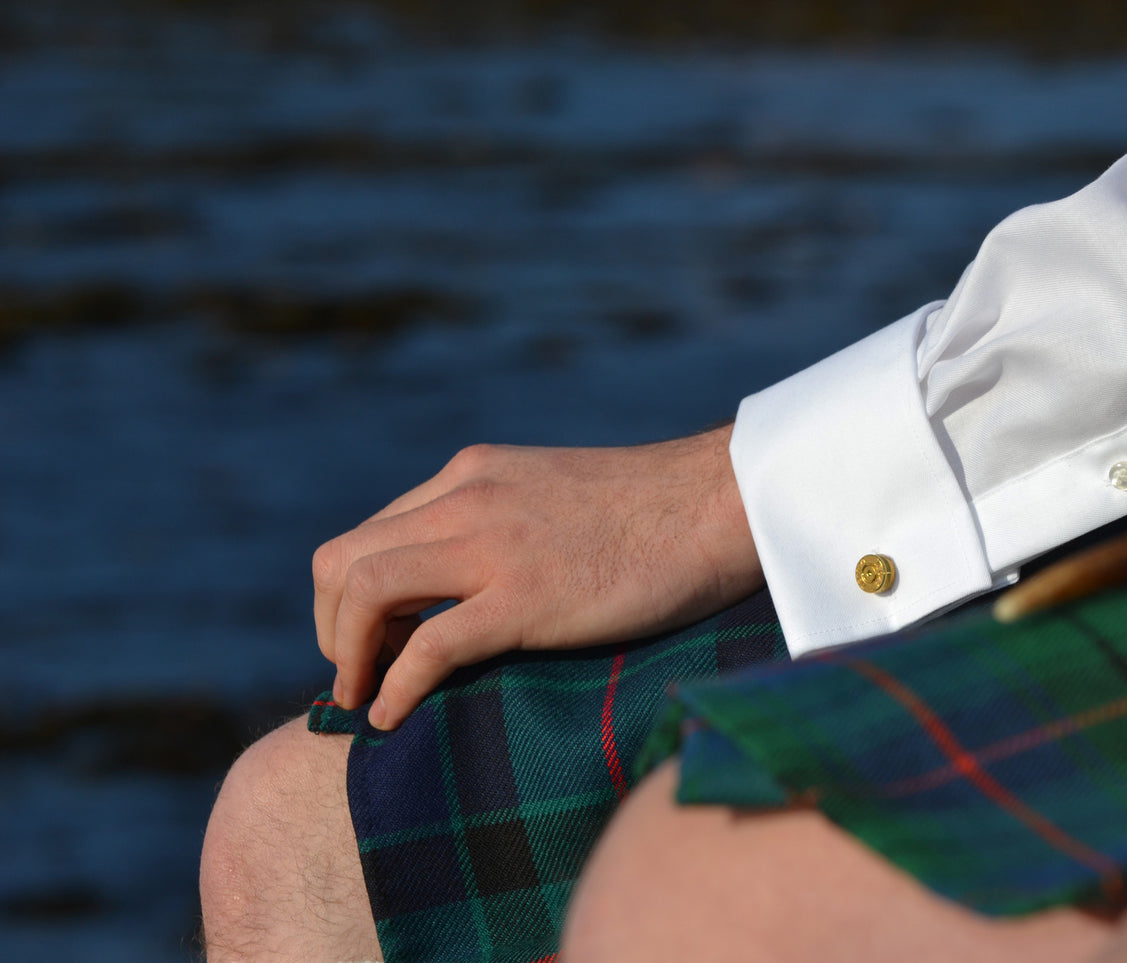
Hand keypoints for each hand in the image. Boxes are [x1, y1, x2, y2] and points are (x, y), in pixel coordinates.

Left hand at [311, 425, 762, 729]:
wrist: (719, 502)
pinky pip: (427, 646)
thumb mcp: (554, 495)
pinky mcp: (525, 597)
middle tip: (357, 674)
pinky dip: (395, 688)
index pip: (371, 532)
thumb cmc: (653, 511)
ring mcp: (492, 545)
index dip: (350, 597)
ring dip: (347, 656)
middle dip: (331, 628)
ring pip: (364, 592)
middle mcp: (465, 500)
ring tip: (363, 698)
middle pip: (342, 560)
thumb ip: (505, 519)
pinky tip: (395, 716)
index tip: (370, 641)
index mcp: (472, 475)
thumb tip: (477, 577)